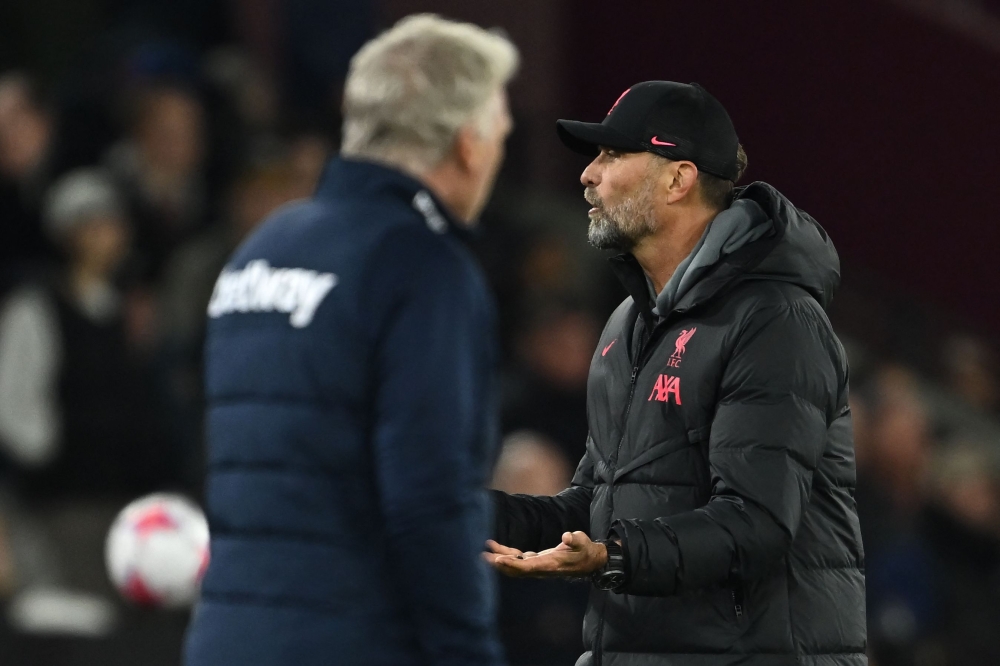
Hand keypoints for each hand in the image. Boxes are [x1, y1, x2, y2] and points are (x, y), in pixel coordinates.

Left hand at [482, 532, 607, 578]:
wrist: (589, 561)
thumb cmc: (586, 550)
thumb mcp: (583, 542)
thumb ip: (575, 539)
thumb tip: (567, 536)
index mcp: (551, 564)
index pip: (528, 567)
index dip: (513, 564)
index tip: (499, 560)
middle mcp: (542, 568)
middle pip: (516, 570)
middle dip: (500, 564)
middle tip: (483, 556)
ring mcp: (538, 566)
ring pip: (515, 565)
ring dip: (499, 559)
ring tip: (484, 551)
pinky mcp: (537, 561)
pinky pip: (518, 559)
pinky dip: (506, 553)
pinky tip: (495, 546)